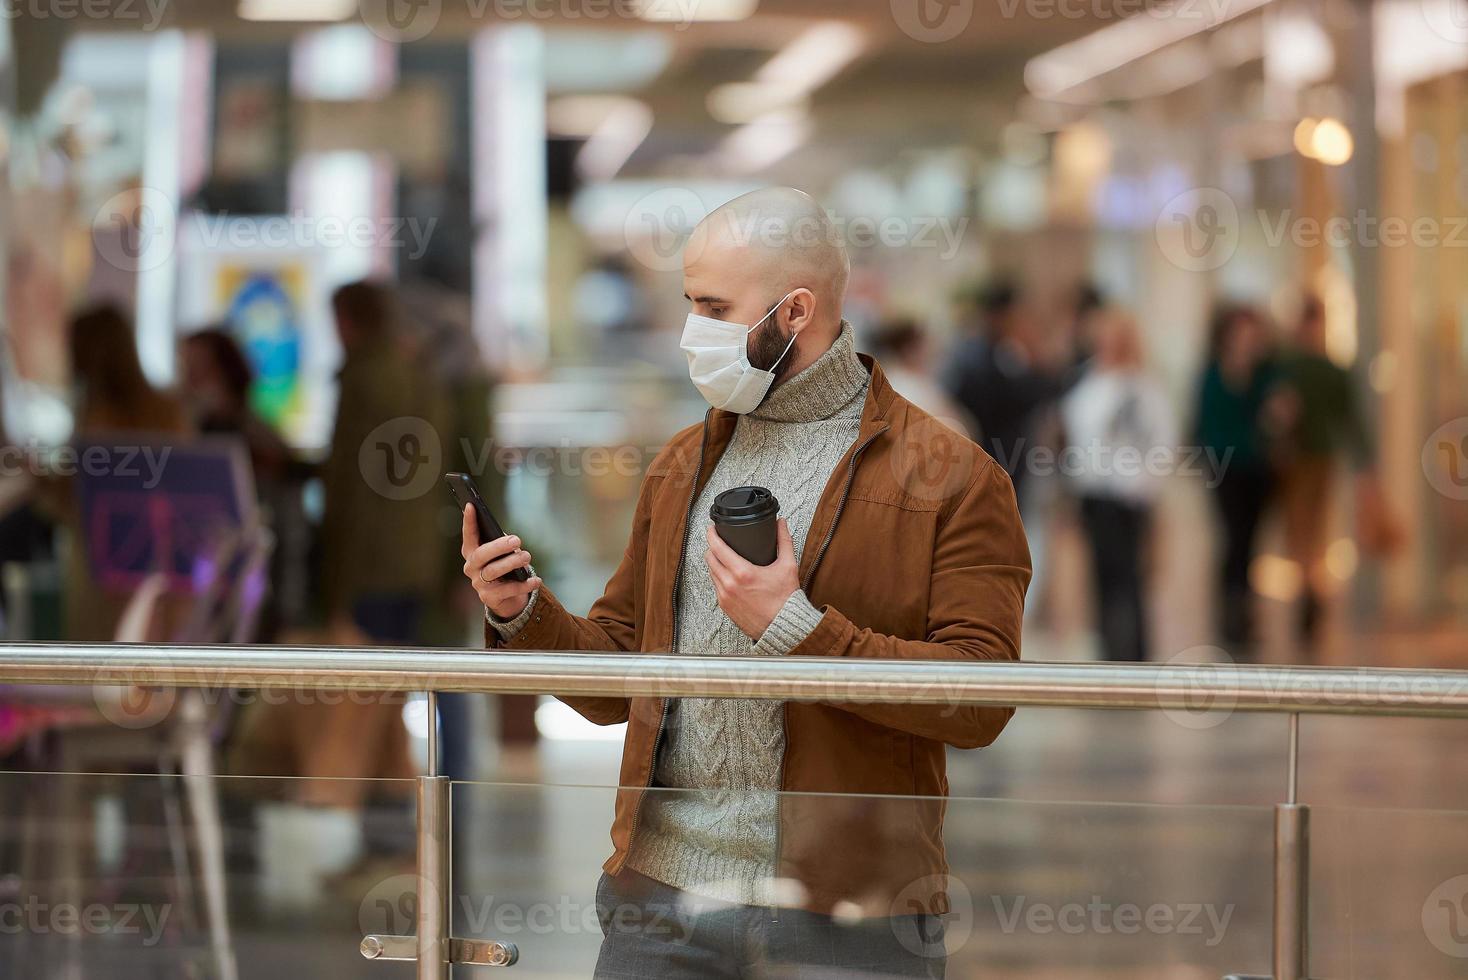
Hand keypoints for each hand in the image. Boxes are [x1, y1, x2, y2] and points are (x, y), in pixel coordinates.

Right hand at [460, 504, 540, 619]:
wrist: (507, 598)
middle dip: (499, 546)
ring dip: (512, 562)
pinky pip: (508, 590)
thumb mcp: (502, 554)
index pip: (469, 535)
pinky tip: (536, 580)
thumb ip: (502, 545)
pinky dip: (524, 584)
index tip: (471, 505)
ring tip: (526, 557)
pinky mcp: (489, 598)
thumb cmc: (505, 568)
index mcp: (472, 552)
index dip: (468, 521)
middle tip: (517, 540)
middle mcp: (471, 567)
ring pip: (493, 571)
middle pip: (481, 554)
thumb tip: (511, 542)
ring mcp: (479, 584)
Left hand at [704, 518, 798, 640]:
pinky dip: (719, 577)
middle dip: (712, 547)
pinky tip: (726, 574)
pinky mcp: (725, 607)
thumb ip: (784, 541)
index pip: (717, 547)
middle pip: (710, 558)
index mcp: (742, 573)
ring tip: (722, 556)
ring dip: (714, 562)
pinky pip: (716, 587)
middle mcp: (729, 585)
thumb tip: (781, 523)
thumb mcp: (788, 566)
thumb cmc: (785, 599)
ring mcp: (725, 597)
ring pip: (711, 573)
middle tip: (718, 540)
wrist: (783, 627)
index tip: (712, 528)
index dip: (711, 534)